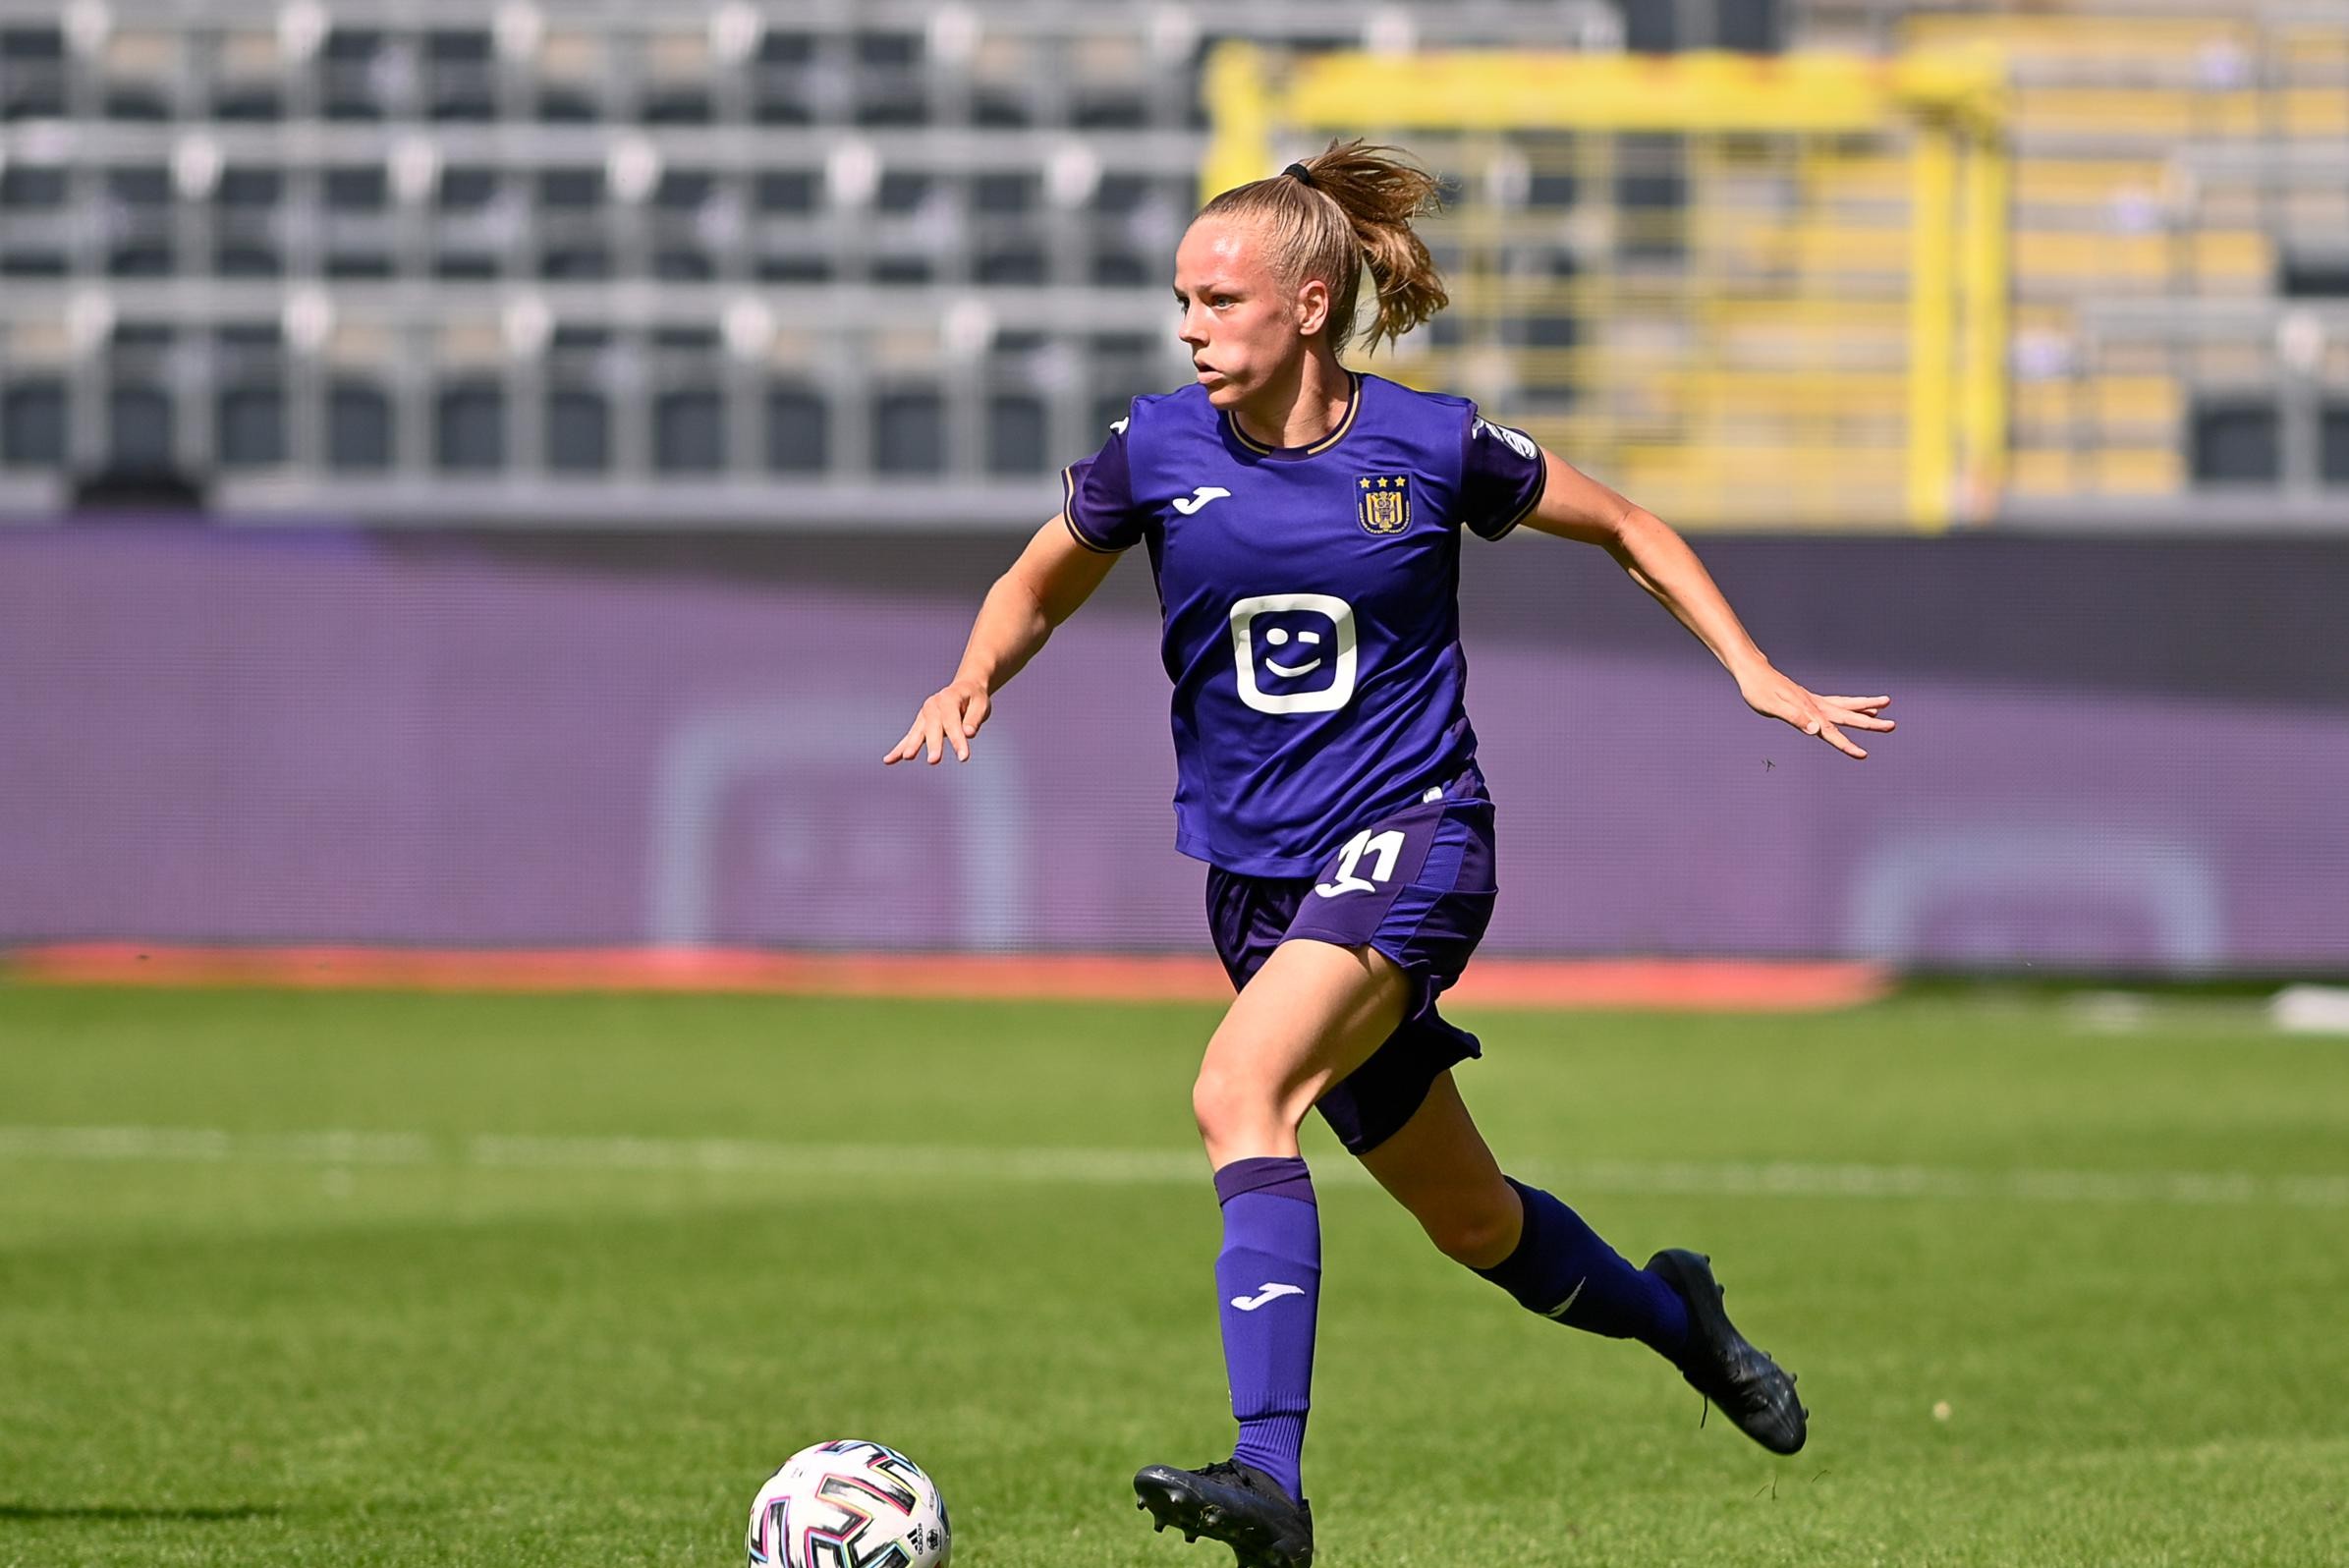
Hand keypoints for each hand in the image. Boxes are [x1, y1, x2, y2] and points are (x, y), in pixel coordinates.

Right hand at [883, 678, 991, 765]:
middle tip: (933, 761)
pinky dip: (898, 749)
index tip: (963, 757)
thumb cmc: (974, 697)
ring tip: (908, 757)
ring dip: (912, 745)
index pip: (953, 722)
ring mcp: (924, 715)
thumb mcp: (981, 704)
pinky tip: (889, 760)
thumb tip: (969, 733)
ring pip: (918, 732)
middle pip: (933, 727)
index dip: (957, 740)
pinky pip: (908, 737)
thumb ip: (974, 718)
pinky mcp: (920, 724)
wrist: (964, 688)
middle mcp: (933, 705)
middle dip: (933, 744)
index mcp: (948, 698)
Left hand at [1737, 667, 1893, 759]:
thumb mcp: (1771, 707)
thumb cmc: (1758, 691)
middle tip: (1893, 726)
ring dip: (1866, 707)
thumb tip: (1815, 731)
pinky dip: (1853, 704)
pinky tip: (1861, 706)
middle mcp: (1815, 704)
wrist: (1753, 671)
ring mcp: (1814, 700)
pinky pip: (1837, 702)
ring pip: (1846, 705)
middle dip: (1870, 724)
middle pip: (1847, 716)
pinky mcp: (1810, 699)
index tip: (1863, 755)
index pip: (1831, 732)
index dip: (1846, 745)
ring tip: (1887, 704)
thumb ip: (1794, 718)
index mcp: (1808, 710)